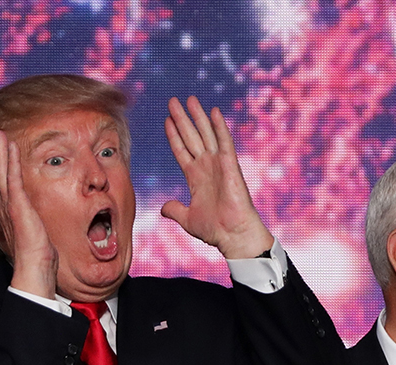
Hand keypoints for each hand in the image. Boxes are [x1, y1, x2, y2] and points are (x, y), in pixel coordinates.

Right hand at [0, 128, 57, 298]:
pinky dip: (11, 160)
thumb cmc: (37, 256)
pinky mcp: (17, 204)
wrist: (34, 266)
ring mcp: (9, 204)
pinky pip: (13, 176)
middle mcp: (4, 206)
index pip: (3, 184)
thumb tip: (37, 223)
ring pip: (3, 170)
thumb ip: (33, 224)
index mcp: (9, 211)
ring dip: (1, 150)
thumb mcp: (35, 234)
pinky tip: (10, 146)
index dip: (0, 166)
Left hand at [161, 96, 274, 258]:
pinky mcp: (230, 166)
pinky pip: (224, 142)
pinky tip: (214, 112)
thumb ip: (175, 210)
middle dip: (182, 119)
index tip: (167, 120)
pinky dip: (219, 126)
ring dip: (197, 117)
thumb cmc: (215, 230)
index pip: (182, 150)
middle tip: (173, 101)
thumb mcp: (187, 218)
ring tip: (189, 99)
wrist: (233, 235)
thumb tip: (163, 208)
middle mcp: (206, 167)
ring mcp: (218, 164)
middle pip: (191, 137)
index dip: (174, 135)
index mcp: (196, 177)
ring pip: (205, 134)